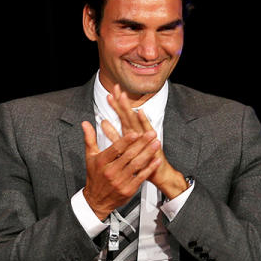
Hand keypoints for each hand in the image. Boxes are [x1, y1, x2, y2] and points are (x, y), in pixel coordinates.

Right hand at [81, 119, 161, 220]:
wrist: (96, 199)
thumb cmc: (94, 176)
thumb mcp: (90, 157)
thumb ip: (90, 138)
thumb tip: (85, 123)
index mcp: (101, 162)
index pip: (115, 149)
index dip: (126, 141)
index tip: (135, 132)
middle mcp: (110, 171)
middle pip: (129, 155)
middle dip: (142, 143)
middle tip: (152, 134)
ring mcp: (120, 181)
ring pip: (137, 165)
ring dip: (148, 153)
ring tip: (156, 144)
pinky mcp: (128, 189)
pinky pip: (141, 176)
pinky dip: (150, 168)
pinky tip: (156, 160)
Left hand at [105, 85, 188, 199]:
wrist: (158, 172)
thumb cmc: (140, 161)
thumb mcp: (123, 147)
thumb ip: (113, 134)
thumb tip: (102, 122)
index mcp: (130, 132)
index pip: (121, 115)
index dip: (115, 104)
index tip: (109, 92)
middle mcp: (137, 132)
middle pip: (127, 113)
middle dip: (121, 100)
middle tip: (115, 87)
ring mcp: (144, 136)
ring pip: (134, 120)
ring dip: (127, 107)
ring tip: (122, 96)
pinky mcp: (150, 142)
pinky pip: (146, 131)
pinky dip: (142, 121)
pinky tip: (139, 111)